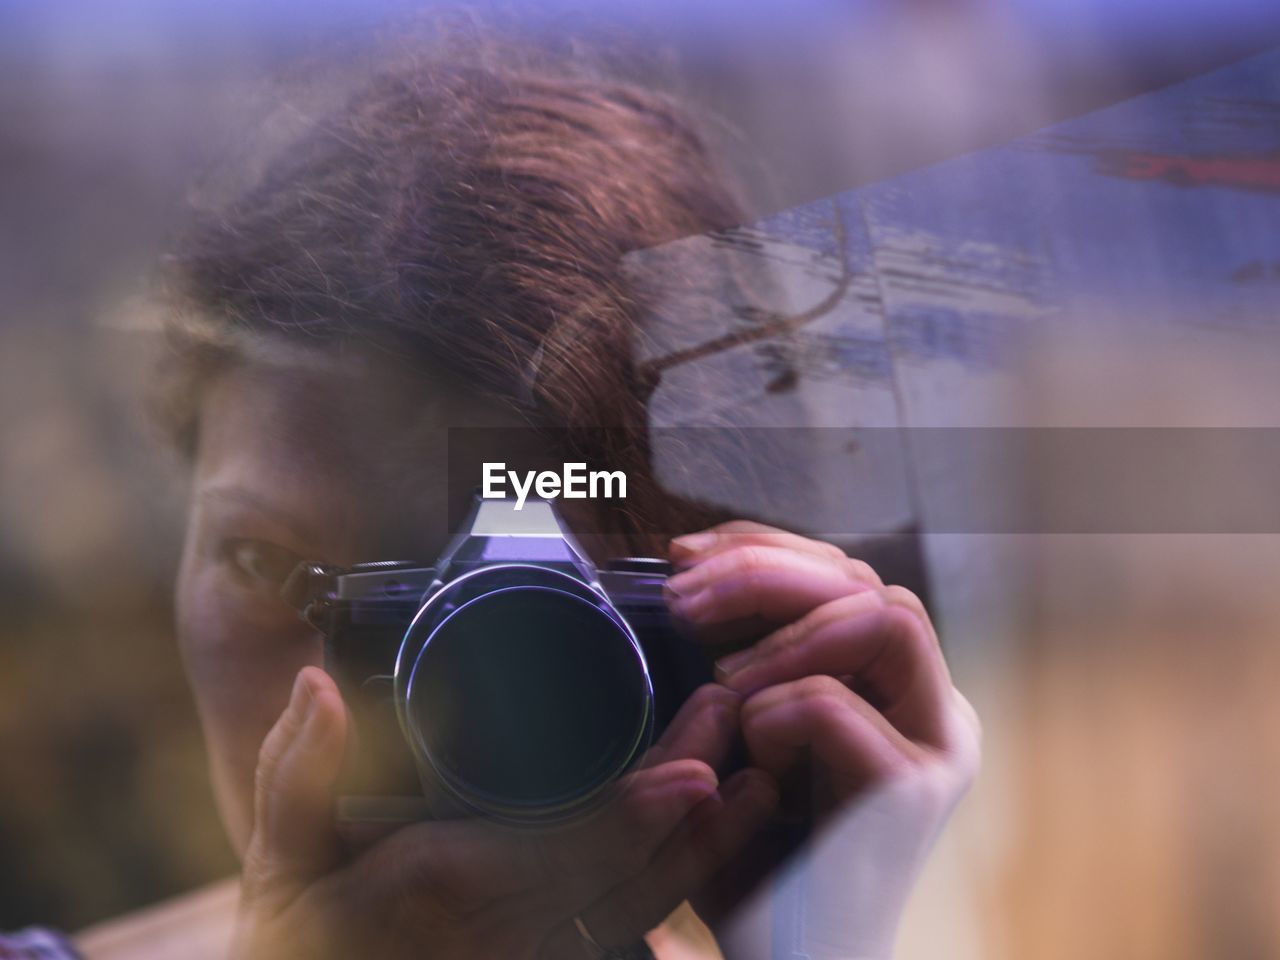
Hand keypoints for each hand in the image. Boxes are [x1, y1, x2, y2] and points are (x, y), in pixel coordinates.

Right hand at [232, 666, 777, 959]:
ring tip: (755, 787)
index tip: (699, 769)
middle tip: (739, 736)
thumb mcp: (283, 855)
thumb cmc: (306, 935)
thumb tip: (317, 684)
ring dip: (704, 849)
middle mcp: (509, 932)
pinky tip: (714, 839)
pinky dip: (679, 886)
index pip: (567, 851)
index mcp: (451, 884)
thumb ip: (297, 769)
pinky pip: (630, 932)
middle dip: (696, 810)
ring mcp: (536, 955)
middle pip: (630, 875)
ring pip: (644, 909)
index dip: (641, 813)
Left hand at [666, 522, 980, 958]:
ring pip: (882, 616)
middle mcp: (932, 708)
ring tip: (724, 684)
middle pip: (868, 580)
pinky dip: (770, 718)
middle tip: (684, 600)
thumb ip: (737, 657)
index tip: (683, 558)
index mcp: (897, 689)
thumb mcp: (736, 736)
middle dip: (764, 572)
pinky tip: (754, 768)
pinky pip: (830, 704)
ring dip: (782, 637)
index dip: (764, 549)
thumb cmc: (754, 860)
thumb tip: (690, 568)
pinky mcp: (914, 790)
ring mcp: (937, 746)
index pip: (846, 576)